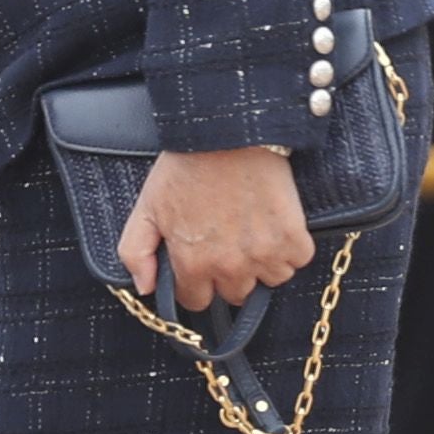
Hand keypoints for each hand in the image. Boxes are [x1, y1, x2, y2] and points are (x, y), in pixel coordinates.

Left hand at [119, 144, 308, 309]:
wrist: (229, 132)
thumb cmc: (187, 166)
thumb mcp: (146, 207)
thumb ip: (136, 252)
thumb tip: (145, 287)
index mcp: (193, 264)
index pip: (197, 301)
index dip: (197, 282)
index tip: (202, 261)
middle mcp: (229, 266)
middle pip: (235, 294)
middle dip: (230, 274)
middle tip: (229, 241)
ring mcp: (264, 254)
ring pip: (269, 280)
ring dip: (263, 263)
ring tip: (254, 231)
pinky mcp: (292, 238)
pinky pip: (296, 260)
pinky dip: (290, 247)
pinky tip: (276, 224)